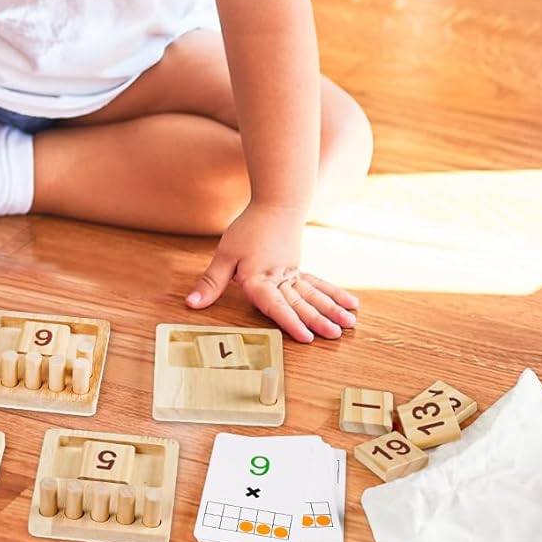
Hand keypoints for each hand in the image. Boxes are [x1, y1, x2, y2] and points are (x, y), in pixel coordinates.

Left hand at [186, 204, 358, 342]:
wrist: (276, 204)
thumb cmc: (247, 230)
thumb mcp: (225, 255)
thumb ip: (211, 283)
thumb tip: (191, 305)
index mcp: (259, 278)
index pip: (274, 304)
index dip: (288, 322)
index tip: (305, 337)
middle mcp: (279, 278)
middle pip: (300, 302)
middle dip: (318, 320)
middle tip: (337, 335)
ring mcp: (293, 274)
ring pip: (313, 295)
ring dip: (331, 310)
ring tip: (350, 324)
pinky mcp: (298, 269)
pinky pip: (317, 285)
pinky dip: (332, 295)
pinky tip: (351, 303)